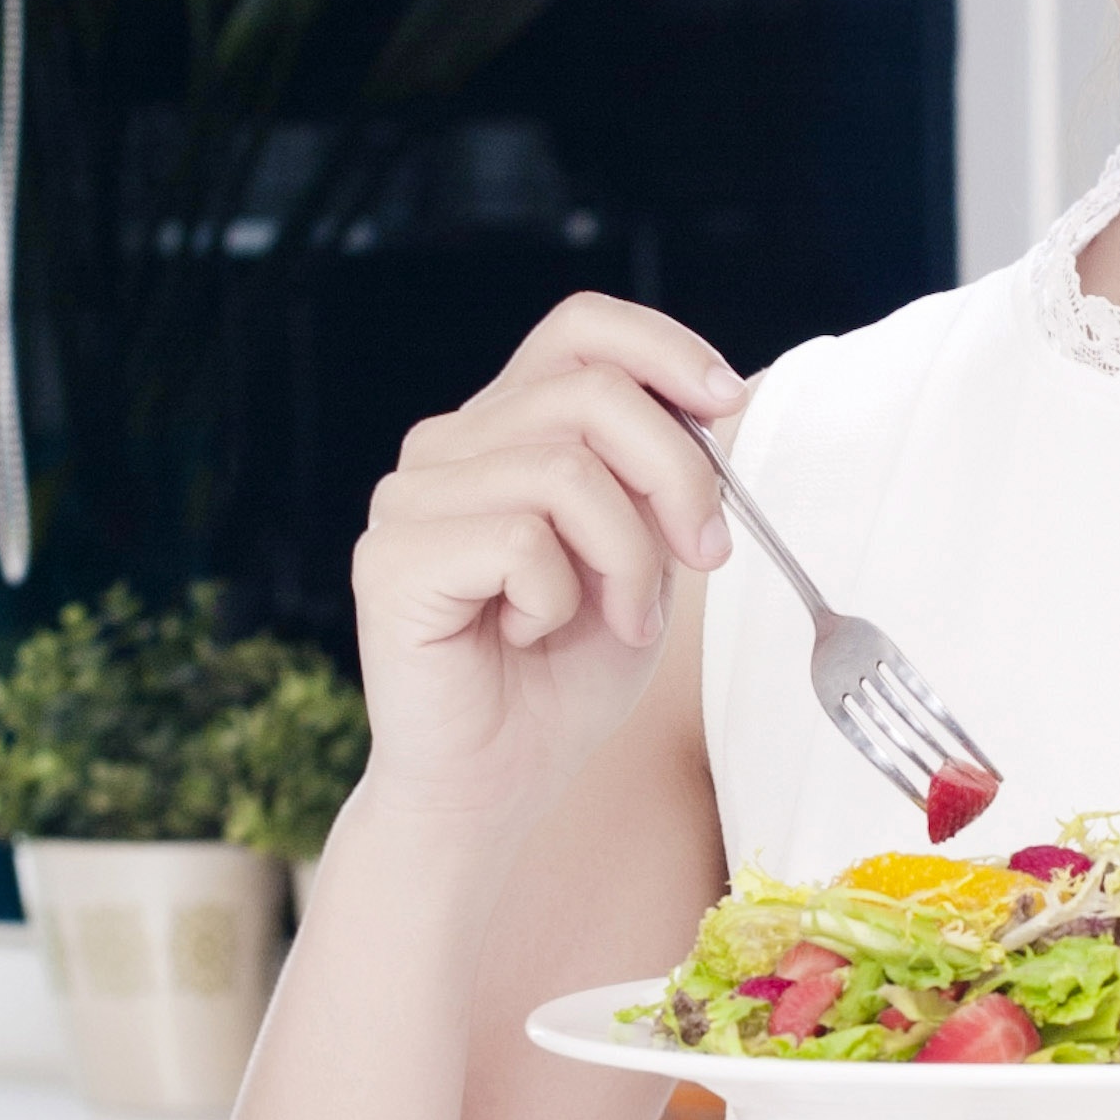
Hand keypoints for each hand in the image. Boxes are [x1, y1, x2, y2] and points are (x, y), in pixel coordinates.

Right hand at [347, 293, 740, 845]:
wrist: (493, 788)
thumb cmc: (560, 681)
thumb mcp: (641, 560)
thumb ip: (658, 480)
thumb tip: (719, 404)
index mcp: (502, 430)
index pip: (580, 331)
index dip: (664, 349)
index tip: (727, 404)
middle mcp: (446, 446)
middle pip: (593, 393)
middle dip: (678, 477)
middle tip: (703, 558)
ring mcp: (409, 498)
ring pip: (566, 469)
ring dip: (626, 558)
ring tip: (614, 620)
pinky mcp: (392, 558)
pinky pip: (520, 541)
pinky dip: (557, 600)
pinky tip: (527, 636)